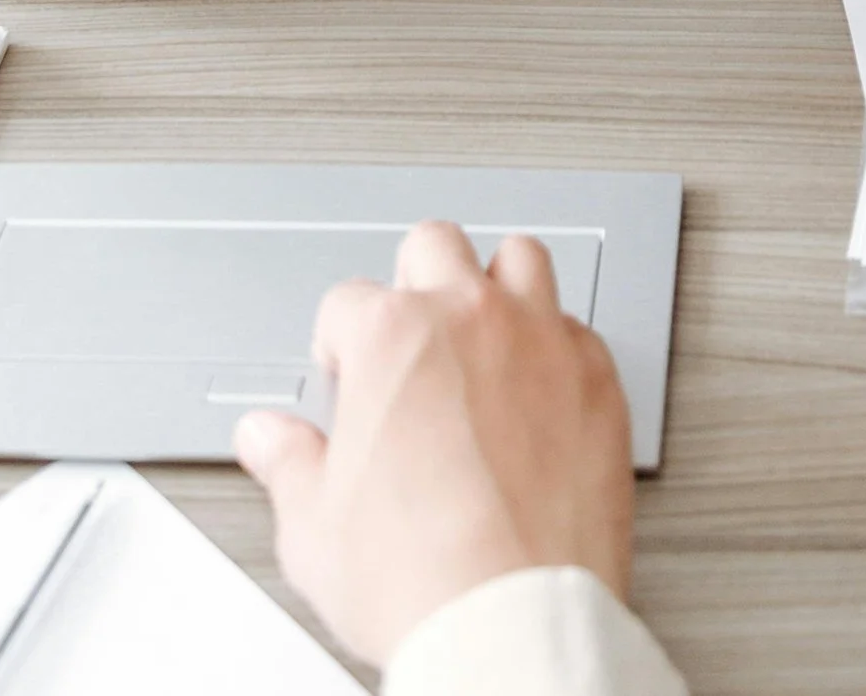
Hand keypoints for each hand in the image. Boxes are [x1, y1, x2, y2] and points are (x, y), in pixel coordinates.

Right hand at [237, 219, 633, 668]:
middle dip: (415, 282)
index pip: (346, 302)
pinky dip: (556, 348)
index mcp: (390, 337)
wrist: (511, 620)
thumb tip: (267, 437)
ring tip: (483, 336)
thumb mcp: (313, 528)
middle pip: (435, 245)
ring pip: (521, 258)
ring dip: (497, 288)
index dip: (338, 345)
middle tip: (411, 340)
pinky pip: (578, 328)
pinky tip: (541, 389)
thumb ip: (287, 462)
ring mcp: (541, 340)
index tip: (347, 377)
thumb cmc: (421, 577)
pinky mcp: (598, 378)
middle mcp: (468, 318)